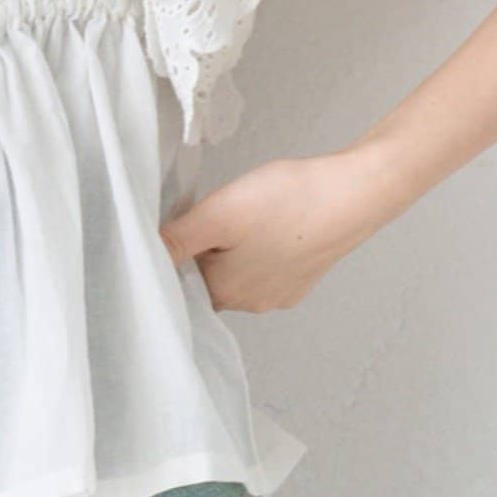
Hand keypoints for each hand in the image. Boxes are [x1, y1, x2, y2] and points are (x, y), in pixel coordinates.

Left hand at [159, 145, 411, 312]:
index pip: (177, 281)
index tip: (183, 222)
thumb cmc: (288, 202)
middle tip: (212, 211)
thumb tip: (142, 258)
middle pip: (205, 276)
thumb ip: (177, 239)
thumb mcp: (219, 213)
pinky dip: (260, 243)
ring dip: (231, 244)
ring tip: (245, 211)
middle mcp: (251, 303)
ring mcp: (280, 292)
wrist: (353, 193)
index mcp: (224, 294)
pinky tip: (270, 218)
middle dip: (202, 247)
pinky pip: (266, 264)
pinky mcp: (302, 276)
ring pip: (237, 269)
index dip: (174, 249)